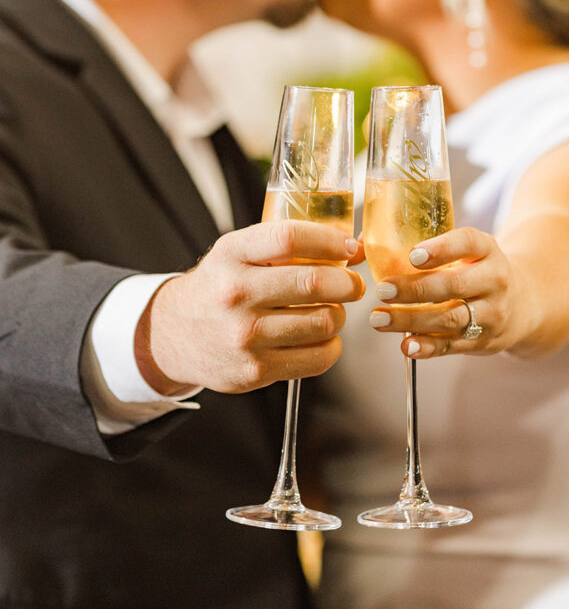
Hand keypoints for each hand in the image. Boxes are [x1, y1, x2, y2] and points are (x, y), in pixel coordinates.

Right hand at [137, 221, 363, 394]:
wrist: (176, 334)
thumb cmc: (221, 287)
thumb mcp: (240, 253)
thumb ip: (288, 246)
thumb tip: (352, 249)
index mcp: (232, 254)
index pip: (289, 238)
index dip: (329, 240)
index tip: (350, 247)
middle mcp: (235, 293)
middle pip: (313, 283)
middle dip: (347, 283)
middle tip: (352, 284)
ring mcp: (244, 335)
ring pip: (323, 322)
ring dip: (339, 315)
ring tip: (332, 311)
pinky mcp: (254, 370)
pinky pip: (316, 358)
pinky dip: (331, 346)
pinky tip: (322, 338)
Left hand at [368, 227, 524, 358]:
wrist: (524, 303)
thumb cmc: (476, 269)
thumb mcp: (466, 251)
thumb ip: (424, 246)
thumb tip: (356, 244)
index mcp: (487, 249)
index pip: (467, 243)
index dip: (441, 248)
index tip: (412, 255)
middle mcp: (495, 280)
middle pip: (453, 285)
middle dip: (415, 289)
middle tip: (382, 289)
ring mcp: (491, 313)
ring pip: (450, 317)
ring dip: (411, 320)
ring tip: (378, 318)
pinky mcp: (483, 340)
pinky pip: (452, 345)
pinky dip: (427, 347)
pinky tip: (405, 345)